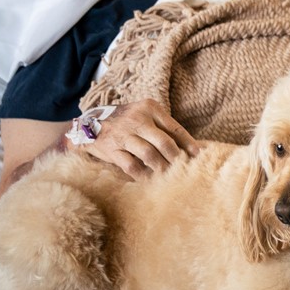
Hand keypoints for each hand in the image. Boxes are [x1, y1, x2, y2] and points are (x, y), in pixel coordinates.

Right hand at [83, 99, 199, 179]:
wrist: (91, 124)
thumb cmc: (127, 122)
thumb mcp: (145, 115)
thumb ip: (164, 127)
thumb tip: (192, 147)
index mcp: (150, 108)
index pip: (174, 128)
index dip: (189, 144)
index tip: (199, 156)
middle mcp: (137, 119)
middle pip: (164, 142)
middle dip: (176, 159)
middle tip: (185, 170)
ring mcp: (124, 134)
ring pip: (149, 155)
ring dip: (162, 168)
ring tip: (171, 177)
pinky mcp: (113, 149)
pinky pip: (132, 166)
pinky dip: (144, 176)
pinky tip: (151, 181)